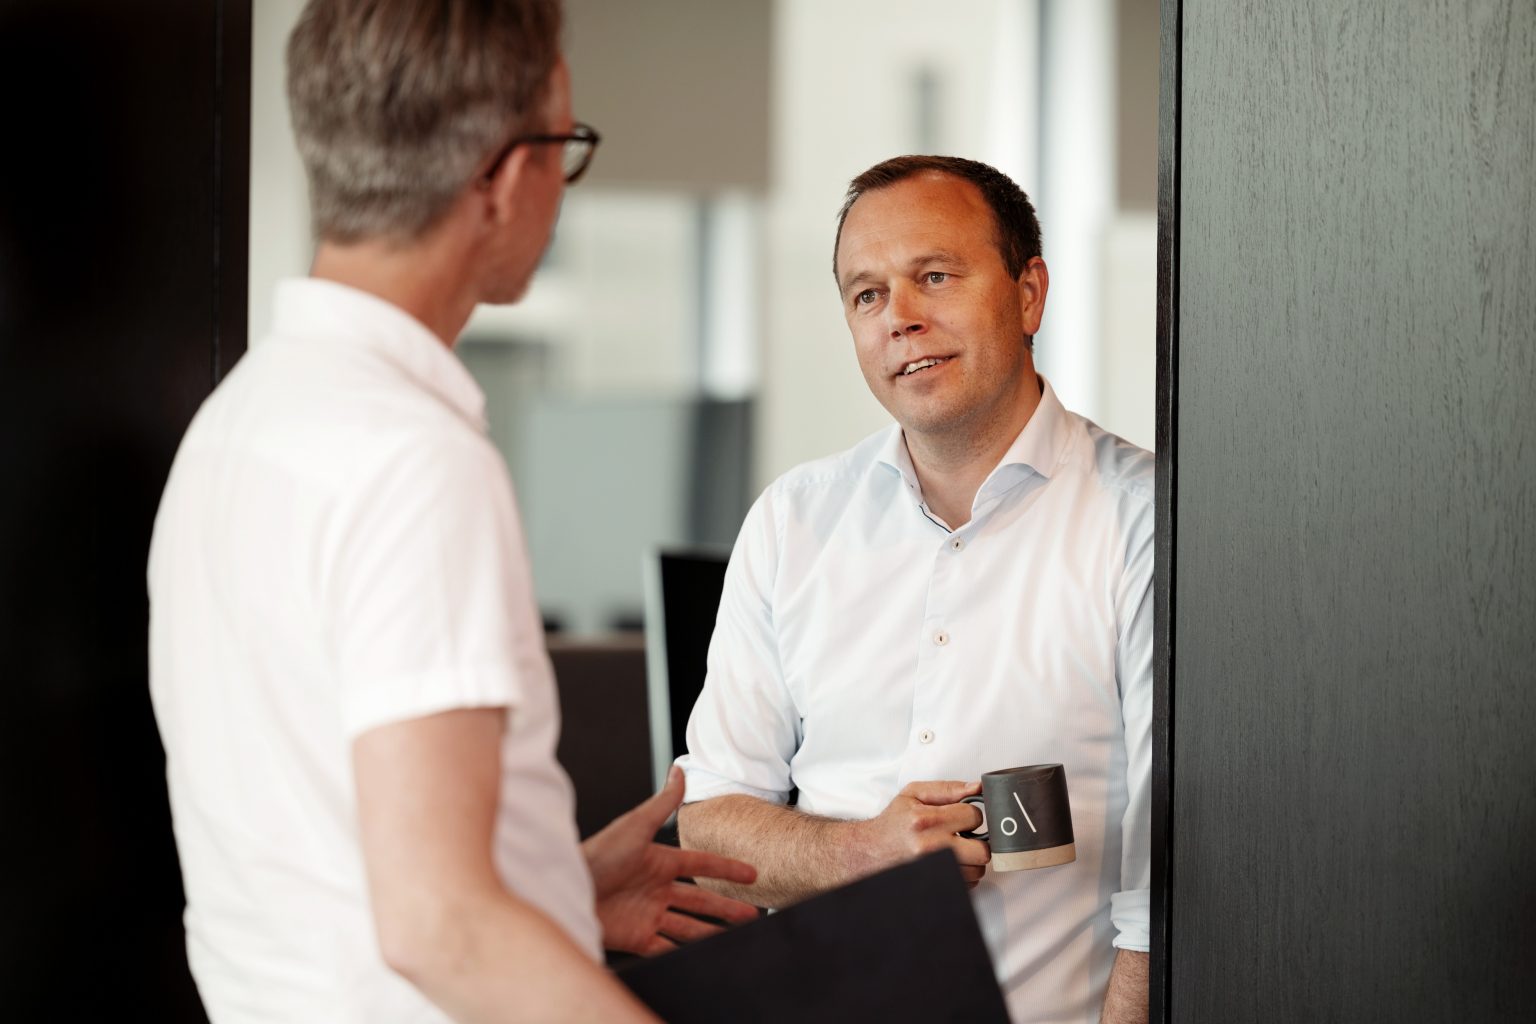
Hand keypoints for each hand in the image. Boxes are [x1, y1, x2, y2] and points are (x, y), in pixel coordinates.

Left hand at [582, 766, 759, 955]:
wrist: (567, 891)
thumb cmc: (597, 855)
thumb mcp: (634, 826)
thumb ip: (661, 803)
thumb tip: (679, 770)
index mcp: (658, 861)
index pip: (701, 864)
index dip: (726, 868)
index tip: (751, 873)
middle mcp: (656, 888)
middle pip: (700, 898)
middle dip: (726, 906)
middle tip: (753, 913)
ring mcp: (647, 914)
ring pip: (688, 925)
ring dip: (711, 931)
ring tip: (737, 938)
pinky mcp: (636, 937)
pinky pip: (666, 948)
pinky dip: (684, 954)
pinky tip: (702, 957)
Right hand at [853, 779, 989, 886]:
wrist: (870, 851)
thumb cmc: (893, 823)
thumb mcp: (914, 794)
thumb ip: (948, 789)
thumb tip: (978, 788)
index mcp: (926, 820)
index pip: (974, 816)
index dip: (969, 814)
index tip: (960, 817)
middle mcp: (930, 848)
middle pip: (982, 850)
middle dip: (976, 841)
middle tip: (962, 836)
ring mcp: (934, 871)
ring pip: (977, 870)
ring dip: (970, 860)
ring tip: (953, 850)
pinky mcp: (936, 886)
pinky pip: (968, 884)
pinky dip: (963, 874)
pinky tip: (949, 863)